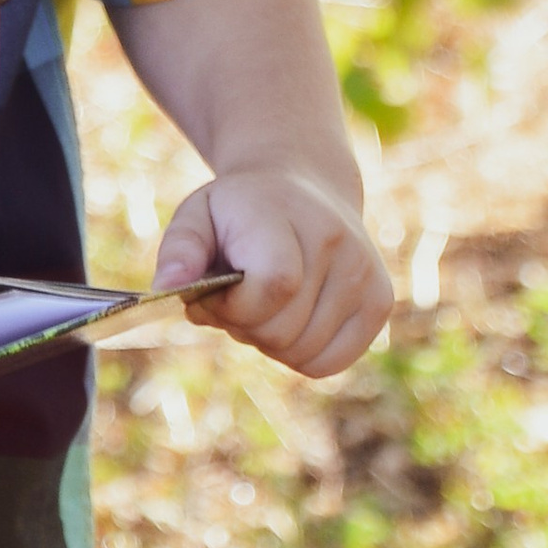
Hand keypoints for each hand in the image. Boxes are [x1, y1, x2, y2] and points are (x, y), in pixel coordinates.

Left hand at [154, 169, 393, 378]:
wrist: (303, 185)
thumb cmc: (240, 210)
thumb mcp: (197, 215)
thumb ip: (179, 251)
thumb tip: (166, 290)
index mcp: (291, 218)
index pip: (274, 287)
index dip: (234, 307)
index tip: (214, 293)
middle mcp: (340, 246)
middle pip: (284, 330)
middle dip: (244, 326)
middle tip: (235, 298)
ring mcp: (367, 275)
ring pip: (304, 353)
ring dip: (270, 342)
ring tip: (263, 304)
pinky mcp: (380, 302)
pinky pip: (330, 363)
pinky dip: (300, 355)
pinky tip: (289, 319)